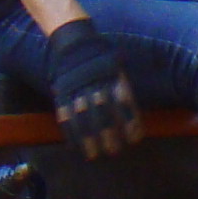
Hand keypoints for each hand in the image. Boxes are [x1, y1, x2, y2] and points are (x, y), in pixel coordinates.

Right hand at [42, 18, 141, 157]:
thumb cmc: (101, 59)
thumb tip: (135, 123)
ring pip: (84, 118)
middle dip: (109, 135)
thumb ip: (124, 92)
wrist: (74, 43)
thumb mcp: (118, 69)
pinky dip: (70, 132)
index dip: (130, 123)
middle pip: (104, 114)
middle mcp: (97, 85)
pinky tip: (75, 146)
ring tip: (94, 155)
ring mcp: (78, 90)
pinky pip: (65, 116)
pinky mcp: (62, 93)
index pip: (125, 104)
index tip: (134, 140)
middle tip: (114, 152)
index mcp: (114, 78)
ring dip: (89, 140)